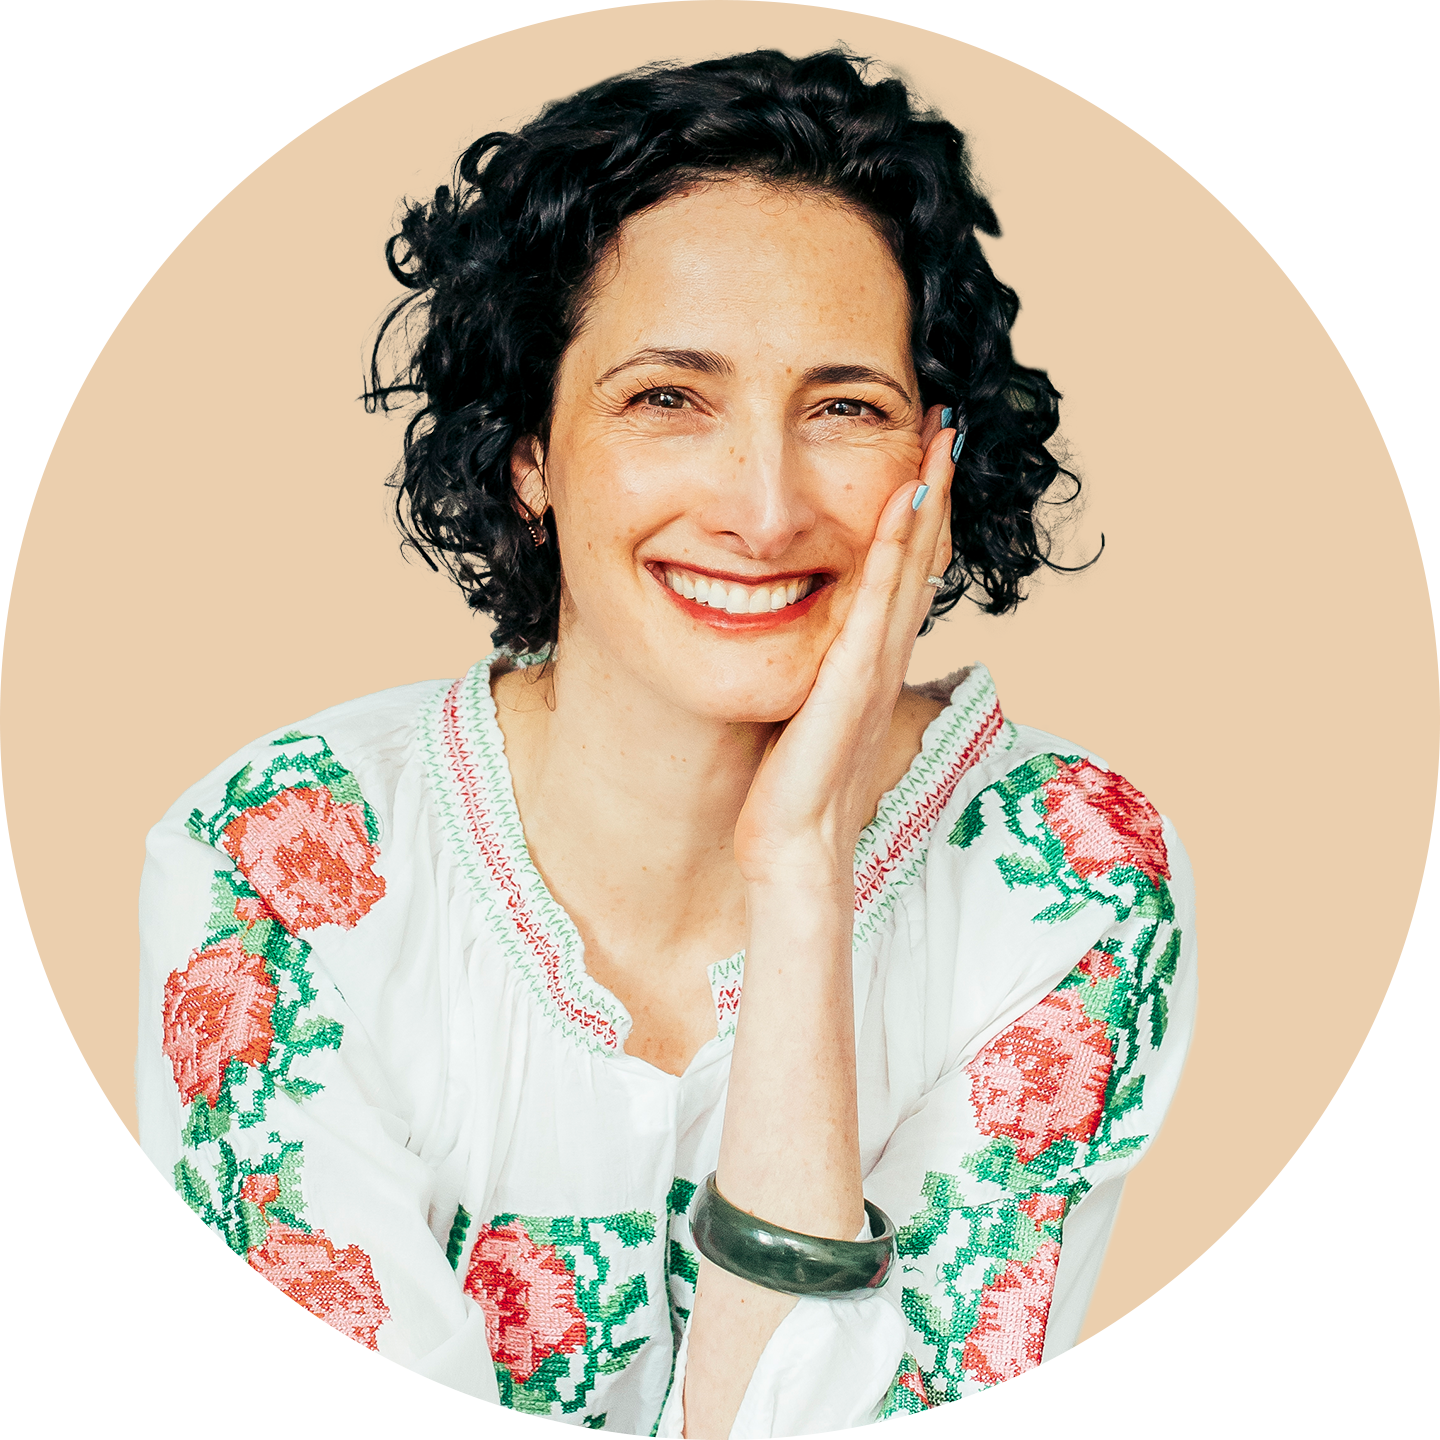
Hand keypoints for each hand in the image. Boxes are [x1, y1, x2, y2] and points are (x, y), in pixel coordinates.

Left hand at [733, 404, 956, 889]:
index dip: (914, 514)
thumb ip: (813, 667)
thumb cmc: (792, 785)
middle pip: (918, 556)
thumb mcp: (804, 708)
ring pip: (908, 567)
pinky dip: (892, 550)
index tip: (920, 457)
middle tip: (944, 424)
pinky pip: (876, 602)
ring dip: (924, 500)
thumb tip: (792, 628)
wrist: (794, 845)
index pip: (901, 571)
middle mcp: (883, 656)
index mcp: (871, 660)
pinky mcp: (853, 680)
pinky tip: (900, 501)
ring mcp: (874, 666)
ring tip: (937, 441)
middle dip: (931, 488)